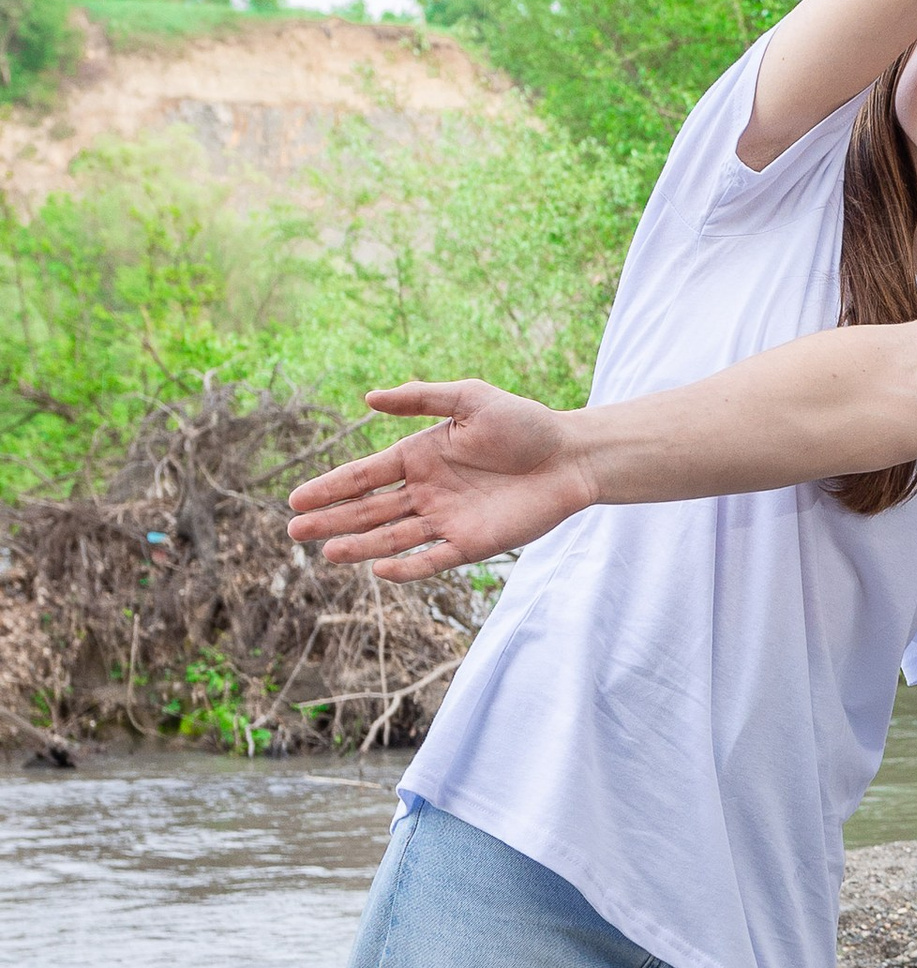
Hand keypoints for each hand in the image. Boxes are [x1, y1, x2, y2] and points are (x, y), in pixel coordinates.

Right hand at [288, 381, 598, 580]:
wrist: (571, 456)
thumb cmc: (524, 423)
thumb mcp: (469, 398)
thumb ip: (420, 398)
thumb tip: (368, 398)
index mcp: (418, 457)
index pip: (363, 476)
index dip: (330, 487)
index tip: (294, 498)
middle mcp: (425, 492)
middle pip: (369, 511)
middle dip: (332, 521)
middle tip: (294, 531)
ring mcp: (446, 520)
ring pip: (392, 538)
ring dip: (360, 546)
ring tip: (326, 553)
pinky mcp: (472, 544)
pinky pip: (432, 559)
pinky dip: (407, 566)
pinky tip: (379, 569)